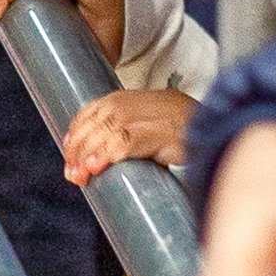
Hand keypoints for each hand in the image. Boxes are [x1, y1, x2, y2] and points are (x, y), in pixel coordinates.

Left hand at [61, 89, 194, 185]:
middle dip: (77, 150)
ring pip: (103, 134)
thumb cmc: (177, 125)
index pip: (88, 114)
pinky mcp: (155, 133)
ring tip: (80, 175)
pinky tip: (97, 167)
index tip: (68, 156)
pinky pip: (123, 143)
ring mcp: (141, 117)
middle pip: (92, 125)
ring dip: (87, 156)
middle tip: (72, 174)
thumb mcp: (144, 123)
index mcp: (121, 100)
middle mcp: (127, 105)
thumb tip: (99, 157)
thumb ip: (122, 132)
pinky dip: (106, 156)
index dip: (74, 135)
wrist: (206, 123)